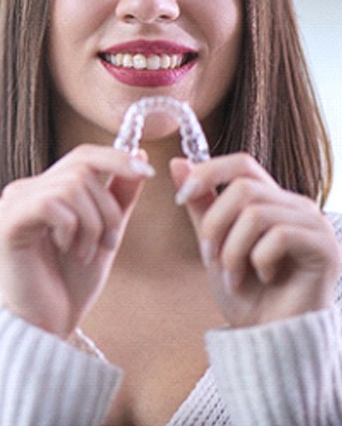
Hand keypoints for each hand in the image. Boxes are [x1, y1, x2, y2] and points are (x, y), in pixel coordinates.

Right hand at [0, 145, 153, 336]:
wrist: (48, 326)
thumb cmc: (71, 282)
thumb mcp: (105, 231)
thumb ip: (118, 195)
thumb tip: (139, 154)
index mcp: (44, 188)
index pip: (83, 155)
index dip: (116, 157)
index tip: (147, 170)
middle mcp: (23, 190)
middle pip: (82, 169)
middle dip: (108, 207)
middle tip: (109, 243)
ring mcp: (10, 205)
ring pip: (71, 186)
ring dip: (92, 223)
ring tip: (86, 253)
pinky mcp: (4, 224)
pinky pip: (51, 203)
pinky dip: (71, 228)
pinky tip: (67, 250)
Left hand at [171, 153, 341, 326]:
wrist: (270, 342)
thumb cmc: (247, 295)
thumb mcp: (214, 244)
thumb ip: (202, 204)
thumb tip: (178, 161)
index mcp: (272, 200)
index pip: (242, 164)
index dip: (208, 172)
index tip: (181, 196)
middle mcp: (296, 206)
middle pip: (243, 187)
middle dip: (215, 224)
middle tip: (210, 257)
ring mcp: (314, 225)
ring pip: (256, 213)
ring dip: (233, 249)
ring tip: (234, 275)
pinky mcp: (325, 248)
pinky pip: (278, 236)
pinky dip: (258, 261)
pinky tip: (264, 279)